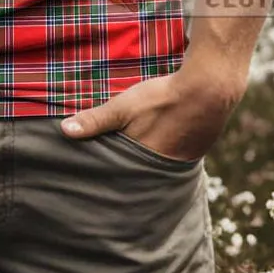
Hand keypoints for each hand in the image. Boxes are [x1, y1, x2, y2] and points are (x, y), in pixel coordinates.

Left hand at [59, 64, 247, 161]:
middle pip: (132, 178)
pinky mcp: (189, 156)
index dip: (101, 178)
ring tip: (125, 167)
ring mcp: (176, 165)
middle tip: (101, 179)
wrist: (208, 91)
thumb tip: (65, 132)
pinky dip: (157, 159)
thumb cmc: (162, 99)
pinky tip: (152, 151)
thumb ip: (96, 120)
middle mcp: (157, 171)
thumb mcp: (124, 107)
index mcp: (139, 163)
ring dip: (138, 168)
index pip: (114, 178)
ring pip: (150, 171)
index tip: (86, 181)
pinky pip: (167, 163)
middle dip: (118, 178)